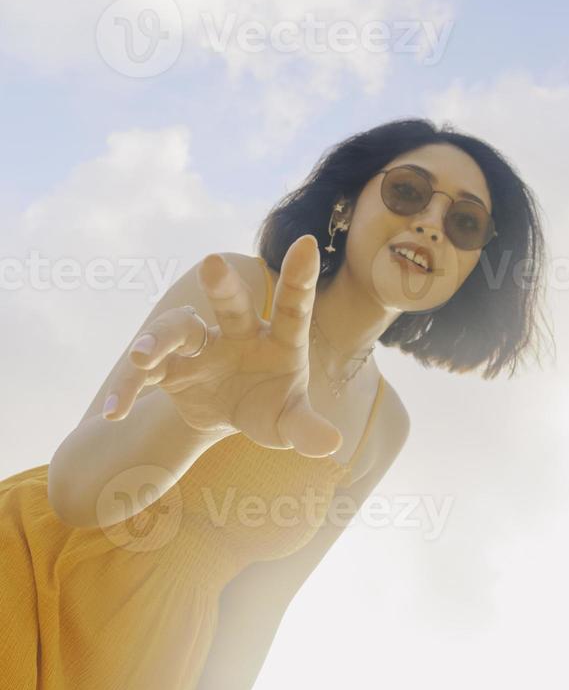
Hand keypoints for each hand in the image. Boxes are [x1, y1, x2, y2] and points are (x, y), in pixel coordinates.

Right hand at [102, 235, 342, 458]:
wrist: (228, 414)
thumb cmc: (269, 409)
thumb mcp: (287, 423)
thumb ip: (307, 430)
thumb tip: (332, 446)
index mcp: (278, 340)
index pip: (293, 308)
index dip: (300, 278)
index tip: (308, 243)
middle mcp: (239, 331)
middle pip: (231, 303)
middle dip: (222, 285)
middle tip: (211, 263)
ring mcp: (201, 344)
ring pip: (179, 327)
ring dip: (158, 338)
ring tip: (140, 356)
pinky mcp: (169, 363)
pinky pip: (143, 369)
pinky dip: (128, 387)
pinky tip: (116, 411)